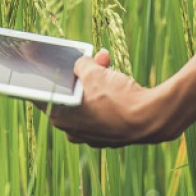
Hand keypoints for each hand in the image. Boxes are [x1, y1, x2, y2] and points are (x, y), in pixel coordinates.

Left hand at [44, 51, 187, 147]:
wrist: (150, 118)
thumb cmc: (115, 98)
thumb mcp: (93, 72)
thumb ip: (81, 65)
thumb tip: (81, 64)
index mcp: (61, 118)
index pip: (45, 95)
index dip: (51, 78)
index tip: (52, 66)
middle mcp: (73, 131)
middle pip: (72, 95)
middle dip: (82, 74)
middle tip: (90, 60)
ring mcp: (93, 135)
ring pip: (90, 101)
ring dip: (98, 81)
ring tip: (107, 63)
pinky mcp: (111, 136)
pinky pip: (105, 110)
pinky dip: (109, 96)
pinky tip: (118, 81)